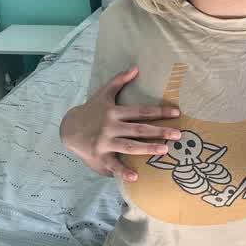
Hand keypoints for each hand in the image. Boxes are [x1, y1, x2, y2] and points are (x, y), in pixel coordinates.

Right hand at [59, 66, 181, 181]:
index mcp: (114, 112)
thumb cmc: (91, 110)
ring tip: (165, 150)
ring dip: (147, 148)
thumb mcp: (103, 93)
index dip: (159, 111)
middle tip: (178, 134)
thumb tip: (136, 68)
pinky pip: (113, 165)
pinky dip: (123, 172)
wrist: (68, 128)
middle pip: (138, 129)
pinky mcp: (100, 156)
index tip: (176, 113)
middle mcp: (111, 126)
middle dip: (159, 131)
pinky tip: (135, 177)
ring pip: (129, 146)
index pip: (141, 111)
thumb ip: (119, 80)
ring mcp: (105, 142)